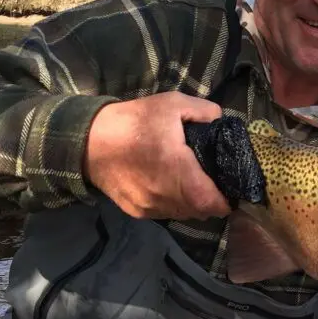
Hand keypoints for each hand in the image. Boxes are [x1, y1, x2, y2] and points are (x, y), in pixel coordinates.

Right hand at [83, 93, 230, 220]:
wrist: (87, 140)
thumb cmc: (133, 122)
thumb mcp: (172, 104)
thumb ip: (204, 112)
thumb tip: (221, 121)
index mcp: (179, 174)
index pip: (213, 203)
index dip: (226, 200)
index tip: (231, 188)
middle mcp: (166, 197)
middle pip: (200, 212)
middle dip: (211, 200)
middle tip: (214, 182)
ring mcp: (149, 207)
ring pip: (182, 214)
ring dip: (191, 203)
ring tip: (193, 183)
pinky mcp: (135, 211)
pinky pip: (163, 212)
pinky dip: (172, 203)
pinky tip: (168, 185)